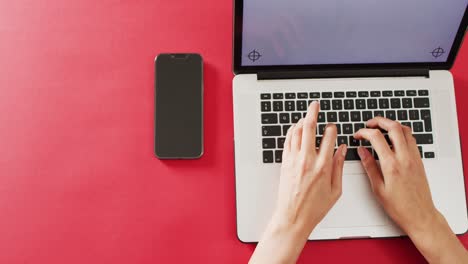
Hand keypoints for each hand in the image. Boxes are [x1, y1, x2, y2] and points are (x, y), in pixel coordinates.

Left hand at [273, 101, 346, 235]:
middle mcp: (307, 160)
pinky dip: (291, 131)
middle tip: (315, 105)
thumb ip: (339, 167)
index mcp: (323, 166)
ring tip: (306, 116)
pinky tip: (295, 129)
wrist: (293, 217)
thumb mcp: (336, 190)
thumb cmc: (314, 208)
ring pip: (296, 132)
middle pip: (309, 127)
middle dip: (313, 112)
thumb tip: (342, 149)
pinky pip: (287, 141)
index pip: (329, 137)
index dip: (332, 128)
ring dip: (301, 121)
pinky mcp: (285, 163)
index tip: (333, 127)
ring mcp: (294, 160)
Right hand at [355, 117, 467, 262]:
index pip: (376, 138)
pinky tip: (393, 139)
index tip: (358, 135)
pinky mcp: (419, 161)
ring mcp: (414, 158)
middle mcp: (405, 158)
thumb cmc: (399, 207)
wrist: (420, 215)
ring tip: (380, 128)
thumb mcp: (377, 189)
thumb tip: (362, 151)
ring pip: (405, 130)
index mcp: (391, 165)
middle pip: (393, 127)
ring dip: (391, 125)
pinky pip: (411, 139)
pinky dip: (401, 133)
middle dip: (379, 121)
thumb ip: (369, 166)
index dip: (364, 132)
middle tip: (369, 124)